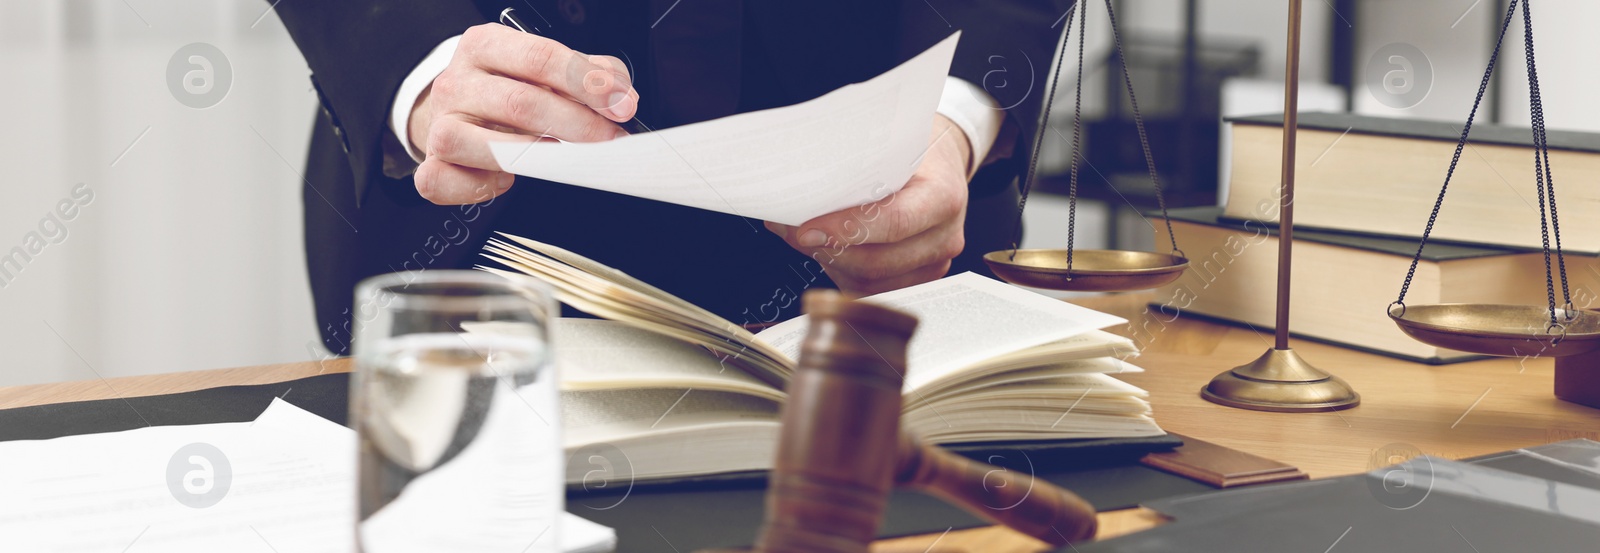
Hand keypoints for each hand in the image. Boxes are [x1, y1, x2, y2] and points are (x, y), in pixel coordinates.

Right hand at [408, 23, 639, 203]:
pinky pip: (444, 181)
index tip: (621, 105)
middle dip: (577, 125)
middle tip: (611, 140)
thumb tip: (621, 94)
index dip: (587, 82)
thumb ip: (590, 72)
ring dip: (533, 156)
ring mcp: (440, 123)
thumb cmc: (508, 86)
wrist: (455, 107)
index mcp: (485, 46)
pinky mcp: (431, 162)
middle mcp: (457, 81)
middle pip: (521, 103)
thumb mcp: (547, 67)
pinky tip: (506, 179)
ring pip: (483, 144)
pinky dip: (480, 188)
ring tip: (561, 158)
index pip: (540, 57)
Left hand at [766, 115, 972, 295]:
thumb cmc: (916, 152)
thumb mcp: (892, 145)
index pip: (894, 221)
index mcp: (944, 196)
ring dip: (830, 263)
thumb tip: (796, 195)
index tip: (807, 228)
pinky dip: (841, 272)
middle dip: (828, 250)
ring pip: (871, 281)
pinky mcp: (918, 278)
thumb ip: (853, 169)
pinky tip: (826, 250)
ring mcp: (933, 262)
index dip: (845, 229)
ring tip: (803, 238)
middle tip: (793, 232)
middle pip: (878, 262)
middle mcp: (944, 236)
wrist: (943, 164)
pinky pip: (872, 288)